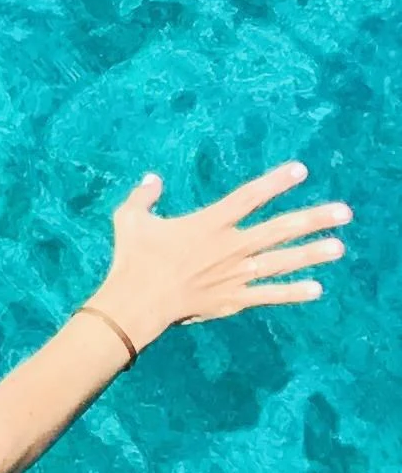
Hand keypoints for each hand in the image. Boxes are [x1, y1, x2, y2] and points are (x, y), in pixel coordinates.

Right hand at [85, 163, 348, 351]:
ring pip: (282, 261)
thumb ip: (143, 197)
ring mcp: (236, 274)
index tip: (301, 171)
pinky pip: (269, 294)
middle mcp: (230, 247)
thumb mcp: (128, 219)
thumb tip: (153, 179)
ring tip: (339, 247)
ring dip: (312, 254)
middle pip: (279, 229)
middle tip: (344, 212)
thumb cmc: (131, 259)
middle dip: (313, 219)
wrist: (136, 302)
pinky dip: (293, 292)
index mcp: (208, 223)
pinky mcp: (234, 298)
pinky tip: (317, 289)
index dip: (276, 182)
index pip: (249, 197)